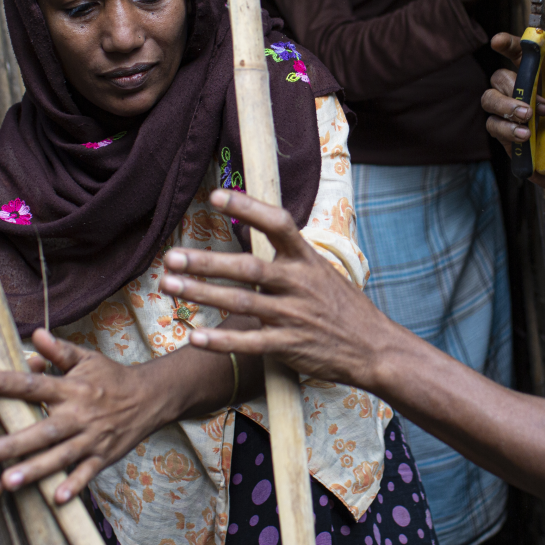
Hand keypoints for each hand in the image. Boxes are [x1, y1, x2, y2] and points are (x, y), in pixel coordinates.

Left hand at [0, 330, 182, 505]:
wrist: (151, 397)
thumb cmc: (112, 377)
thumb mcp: (87, 358)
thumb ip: (59, 350)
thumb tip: (34, 335)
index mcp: (71, 388)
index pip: (33, 384)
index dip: (5, 382)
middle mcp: (79, 414)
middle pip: (42, 430)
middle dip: (12, 443)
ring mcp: (91, 438)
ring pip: (59, 456)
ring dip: (34, 470)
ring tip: (7, 481)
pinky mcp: (103, 456)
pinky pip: (87, 473)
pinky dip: (74, 485)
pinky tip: (57, 498)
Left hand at [159, 190, 402, 390]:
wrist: (375, 349)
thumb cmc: (342, 307)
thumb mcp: (322, 272)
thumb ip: (289, 255)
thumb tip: (257, 226)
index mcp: (307, 260)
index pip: (278, 224)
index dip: (249, 208)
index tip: (217, 196)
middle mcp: (299, 283)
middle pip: (248, 267)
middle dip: (207, 262)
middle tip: (171, 256)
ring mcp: (294, 316)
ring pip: (242, 302)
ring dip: (202, 294)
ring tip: (169, 285)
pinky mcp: (290, 346)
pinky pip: (250, 342)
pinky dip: (221, 341)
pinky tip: (194, 337)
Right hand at [481, 32, 544, 194]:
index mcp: (541, 80)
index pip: (521, 56)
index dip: (508, 45)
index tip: (498, 41)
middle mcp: (523, 93)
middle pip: (499, 77)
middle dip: (511, 87)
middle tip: (533, 107)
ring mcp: (510, 115)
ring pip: (489, 99)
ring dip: (505, 107)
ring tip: (527, 120)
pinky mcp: (504, 135)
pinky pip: (493, 125)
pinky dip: (507, 130)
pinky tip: (525, 137)